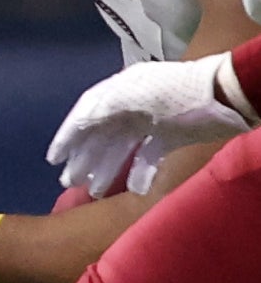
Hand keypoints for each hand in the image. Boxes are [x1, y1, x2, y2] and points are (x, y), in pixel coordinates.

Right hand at [48, 52, 254, 197]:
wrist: (229, 94)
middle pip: (101, 134)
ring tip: (93, 191)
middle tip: (69, 182)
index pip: (85, 113)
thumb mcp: (135, 96)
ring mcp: (153, 121)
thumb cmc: (181, 95)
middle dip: (84, 158)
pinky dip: (138, 171)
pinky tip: (131, 188)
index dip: (67, 136)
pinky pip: (148, 155)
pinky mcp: (173, 135)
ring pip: (122, 147)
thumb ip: (103, 107)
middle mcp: (132, 105)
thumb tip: (78, 123)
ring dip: (107, 168)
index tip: (53, 159)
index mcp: (120, 91)